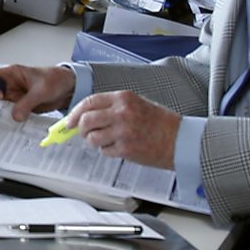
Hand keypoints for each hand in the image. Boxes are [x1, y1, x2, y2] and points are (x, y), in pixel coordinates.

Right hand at [0, 63, 75, 121]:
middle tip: (3, 115)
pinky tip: (17, 126)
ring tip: (11, 122)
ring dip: (3, 116)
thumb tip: (15, 116)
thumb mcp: (41, 90)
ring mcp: (14, 97)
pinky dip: (12, 121)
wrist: (68, 89)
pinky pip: (11, 115)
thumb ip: (27, 103)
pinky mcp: (20, 107)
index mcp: (11, 74)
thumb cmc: (56, 80)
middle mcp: (9, 85)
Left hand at [64, 90, 180, 168]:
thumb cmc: (160, 123)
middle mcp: (122, 112)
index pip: (89, 102)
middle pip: (86, 120)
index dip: (76, 113)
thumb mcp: (136, 104)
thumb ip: (112, 107)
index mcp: (124, 98)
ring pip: (92, 138)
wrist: (179, 140)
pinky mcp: (126, 149)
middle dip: (81, 129)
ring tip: (105, 142)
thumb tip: (87, 115)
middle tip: (84, 134)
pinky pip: (104, 151)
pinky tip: (119, 148)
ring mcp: (123, 131)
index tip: (70, 121)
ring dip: (93, 142)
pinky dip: (107, 151)